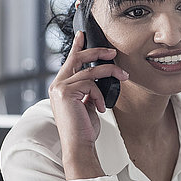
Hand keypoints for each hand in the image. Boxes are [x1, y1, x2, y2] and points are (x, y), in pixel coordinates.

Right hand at [48, 31, 127, 178]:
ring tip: (123, 77)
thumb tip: (99, 81)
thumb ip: (88, 91)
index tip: (82, 35)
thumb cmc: (84, 129)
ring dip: (111, 73)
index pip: (70, 61)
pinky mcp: (65, 93)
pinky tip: (101, 107)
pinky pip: (91, 84)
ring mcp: (59, 88)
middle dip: (97, 52)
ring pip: (90, 71)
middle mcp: (57, 85)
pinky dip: (100, 95)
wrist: (79, 145)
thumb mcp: (87, 105)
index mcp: (61, 87)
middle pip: (78, 58)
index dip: (77, 46)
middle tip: (113, 53)